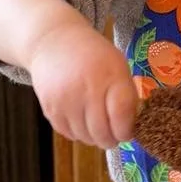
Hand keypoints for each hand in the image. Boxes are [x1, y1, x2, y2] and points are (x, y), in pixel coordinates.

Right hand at [25, 21, 138, 147]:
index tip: (128, 130)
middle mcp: (85, 89)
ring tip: (98, 126)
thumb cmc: (94, 55)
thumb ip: (127, 96)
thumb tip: (130, 128)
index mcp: (109, 76)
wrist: (53, 42)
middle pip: (102, 133)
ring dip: (94, 138)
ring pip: (85, 138)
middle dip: (112, 139)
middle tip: (114, 134)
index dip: (127, 130)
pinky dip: (78, 133)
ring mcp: (64, 101)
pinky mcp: (49, 108)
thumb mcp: (118, 66)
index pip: (122, 117)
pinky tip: (82, 121)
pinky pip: (68, 134)